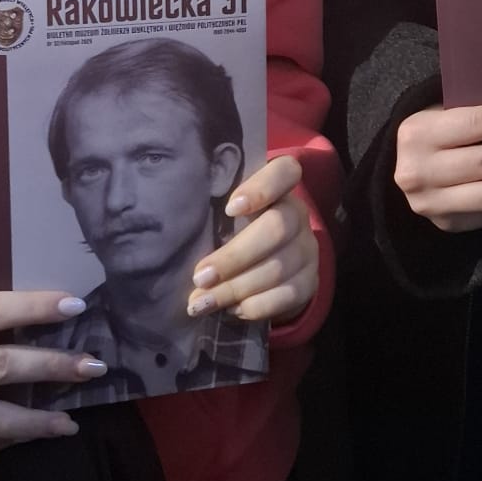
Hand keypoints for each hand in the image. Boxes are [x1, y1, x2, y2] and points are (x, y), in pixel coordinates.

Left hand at [185, 154, 317, 326]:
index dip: (261, 187)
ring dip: (235, 289)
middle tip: (200, 277)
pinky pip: (286, 296)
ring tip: (202, 302)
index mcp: (278, 189)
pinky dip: (255, 305)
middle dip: (234, 257)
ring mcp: (307, 250)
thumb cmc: (236, 231)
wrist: (274, 266)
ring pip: (277, 268)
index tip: (230, 208)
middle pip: (276, 229)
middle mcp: (298, 215)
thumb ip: (212, 215)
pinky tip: (231, 309)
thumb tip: (171, 240)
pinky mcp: (310, 282)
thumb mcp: (228, 216)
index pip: (284, 172)